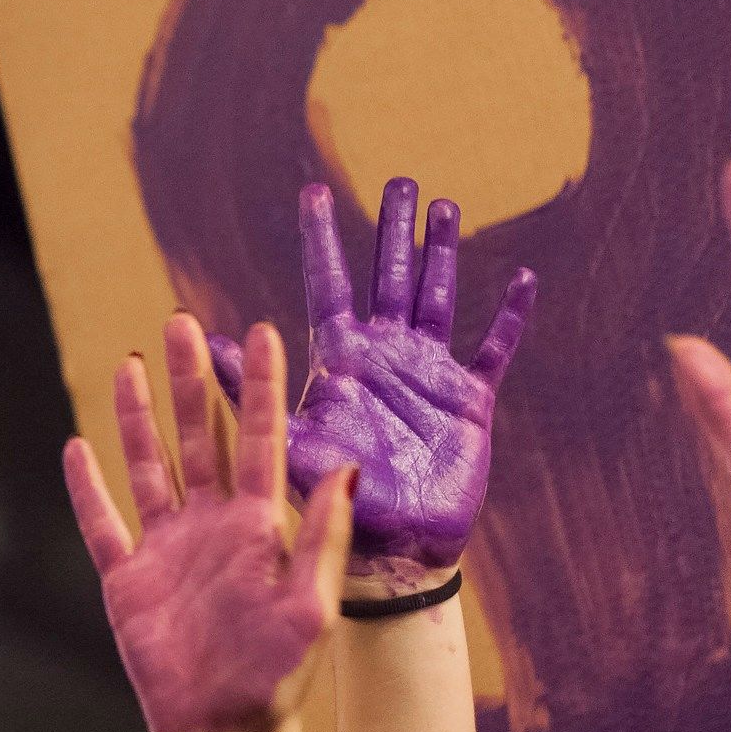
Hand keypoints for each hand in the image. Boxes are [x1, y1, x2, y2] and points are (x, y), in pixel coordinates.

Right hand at [63, 315, 353, 731]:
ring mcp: (167, 549)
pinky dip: (88, 487)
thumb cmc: (279, 679)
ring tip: (131, 362)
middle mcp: (211, 526)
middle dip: (190, 378)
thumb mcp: (313, 606)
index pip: (259, 438)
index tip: (259, 331)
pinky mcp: (127, 580)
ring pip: (149, 465)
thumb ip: (324, 536)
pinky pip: (102, 523)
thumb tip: (348, 466)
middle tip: (182, 321)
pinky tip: (78, 447)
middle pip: (198, 436)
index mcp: (258, 526)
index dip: (257, 385)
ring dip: (139, 415)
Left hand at [210, 181, 533, 589]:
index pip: (330, 285)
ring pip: (437, 298)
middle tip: (399, 181)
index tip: (312, 192)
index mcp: (343, 360)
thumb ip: (255, 393)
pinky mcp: (470, 402)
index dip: (323, 240)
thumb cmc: (335, 502)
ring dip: (442, 255)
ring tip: (443, 207)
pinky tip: (521, 279)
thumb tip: (209, 342)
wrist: (394, 551)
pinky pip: (494, 349)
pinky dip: (508, 316)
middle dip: (393, 231)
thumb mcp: (289, 444)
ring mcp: (429, 375)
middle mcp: (385, 357)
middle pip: (389, 278)